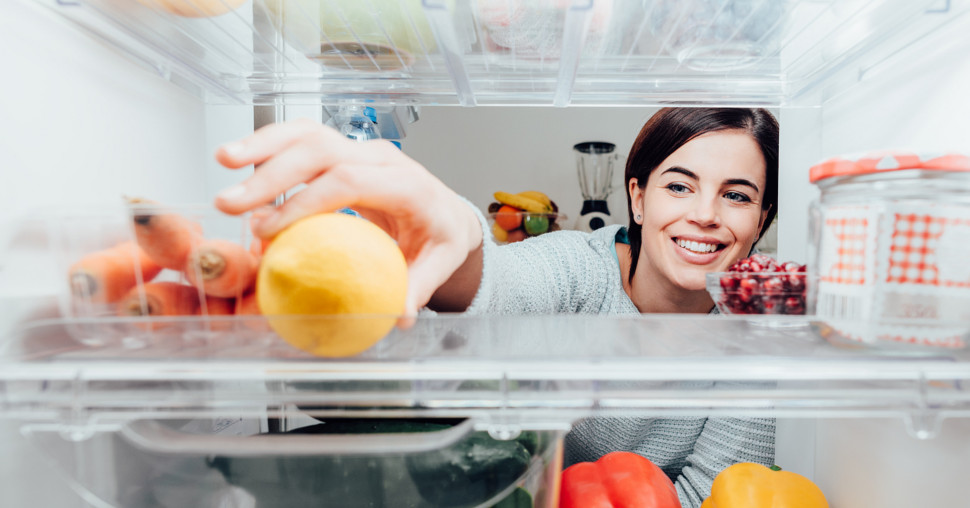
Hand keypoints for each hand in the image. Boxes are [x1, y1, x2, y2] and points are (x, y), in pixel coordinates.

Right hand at [213, 119, 482, 321]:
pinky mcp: (343, 150)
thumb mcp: (440, 263)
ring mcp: (360, 149)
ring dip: (262, 145)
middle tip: (231, 204)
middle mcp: (382, 158)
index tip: (269, 230)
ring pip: (308, 133)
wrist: (446, 212)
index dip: (306, 202)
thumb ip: (419, 286)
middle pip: (321, 150)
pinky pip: (303, 139)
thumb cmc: (440, 237)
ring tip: (223, 160)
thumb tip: (399, 316)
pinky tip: (236, 158)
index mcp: (407, 184)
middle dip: (272, 173)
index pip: (350, 181)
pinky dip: (269, 144)